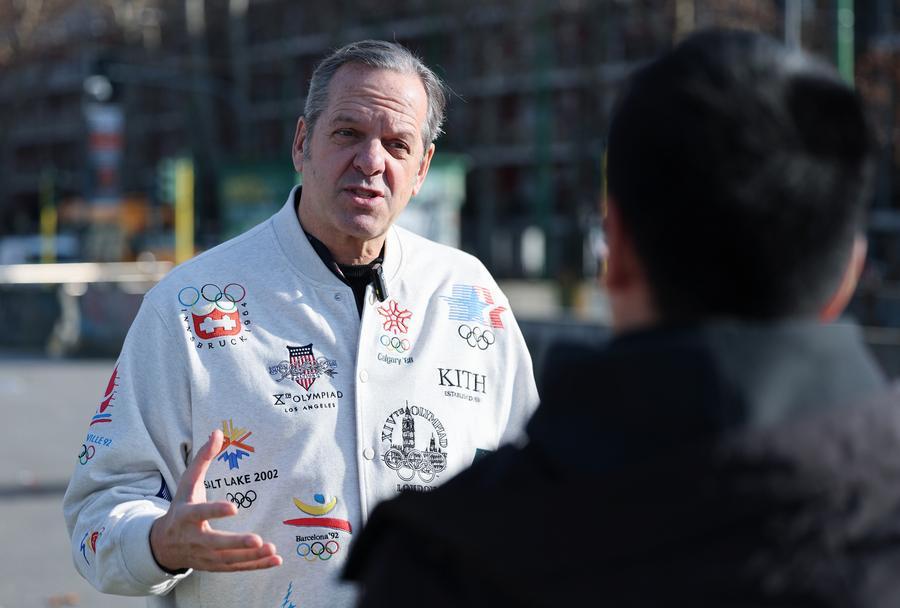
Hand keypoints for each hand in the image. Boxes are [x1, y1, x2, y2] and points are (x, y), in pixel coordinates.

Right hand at [149, 429, 282, 571]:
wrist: (163, 545)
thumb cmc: (180, 507)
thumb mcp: (187, 483)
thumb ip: (203, 458)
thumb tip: (217, 432)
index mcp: (186, 516)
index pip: (200, 513)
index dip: (215, 511)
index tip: (234, 508)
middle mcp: (195, 539)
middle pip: (216, 544)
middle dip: (236, 544)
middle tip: (257, 540)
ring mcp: (204, 556)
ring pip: (228, 560)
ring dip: (251, 557)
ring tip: (272, 550)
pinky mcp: (215, 565)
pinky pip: (236, 568)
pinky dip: (256, 566)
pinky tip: (275, 560)